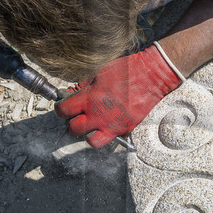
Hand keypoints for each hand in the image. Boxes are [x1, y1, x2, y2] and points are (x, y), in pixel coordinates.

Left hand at [57, 45, 182, 146]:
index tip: (63, 108)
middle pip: (74, 129)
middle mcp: (99, 115)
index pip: (64, 111)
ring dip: (88, 134)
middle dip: (72, 123)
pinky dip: (107, 133)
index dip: (60, 109)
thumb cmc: (127, 70)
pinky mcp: (125, 129)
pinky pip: (111, 138)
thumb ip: (85, 85)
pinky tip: (109, 123)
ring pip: (91, 141)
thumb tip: (76, 92)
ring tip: (92, 126)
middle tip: (77, 117)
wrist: (152, 77)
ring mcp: (113, 125)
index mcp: (90, 98)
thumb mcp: (100, 72)